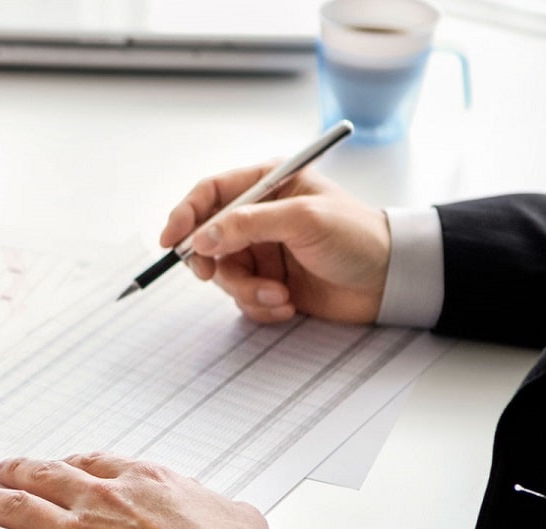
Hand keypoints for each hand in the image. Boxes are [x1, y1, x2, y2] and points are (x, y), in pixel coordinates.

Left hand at [0, 453, 268, 528]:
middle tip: (0, 471)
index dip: (68, 466)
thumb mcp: (241, 518)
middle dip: (17, 472)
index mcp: (143, 482)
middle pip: (44, 477)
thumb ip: (227, 510)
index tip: (57, 466)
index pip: (93, 465)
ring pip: (13, 508)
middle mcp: (101, 499)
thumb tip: (237, 513)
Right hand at [161, 163, 389, 324]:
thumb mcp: (303, 219)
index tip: (172, 240)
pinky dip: (260, 305)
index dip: (185, 215)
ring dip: (246, 289)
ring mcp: (264, 252)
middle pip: (208, 239)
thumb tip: (202, 237)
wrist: (393, 281)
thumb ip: (248, 224)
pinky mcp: (271, 283)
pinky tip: (288, 304)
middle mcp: (260, 218)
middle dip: (212, 262)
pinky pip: (243, 298)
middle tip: (214, 275)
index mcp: (268, 186)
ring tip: (280, 295)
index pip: (211, 194)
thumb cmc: (359, 237)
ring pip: (224, 274)